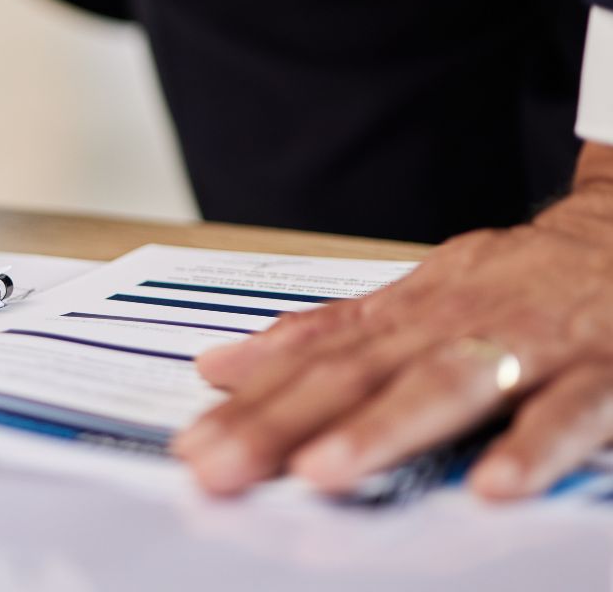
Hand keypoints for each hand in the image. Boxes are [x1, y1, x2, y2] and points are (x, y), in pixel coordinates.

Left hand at [173, 141, 612, 500]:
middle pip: (357, 375)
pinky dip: (532, 445)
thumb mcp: (411, 297)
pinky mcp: (598, 372)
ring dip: (383, 427)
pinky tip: (492, 485)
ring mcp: (522, 347)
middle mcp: (450, 327)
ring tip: (322, 470)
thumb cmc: (506, 280)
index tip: (193, 443)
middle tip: (222, 466)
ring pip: (446, 386)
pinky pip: (566, 412)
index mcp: (404, 315)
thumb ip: (326, 332)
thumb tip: (222, 363)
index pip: (313, 362)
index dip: (251, 403)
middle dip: (285, 423)